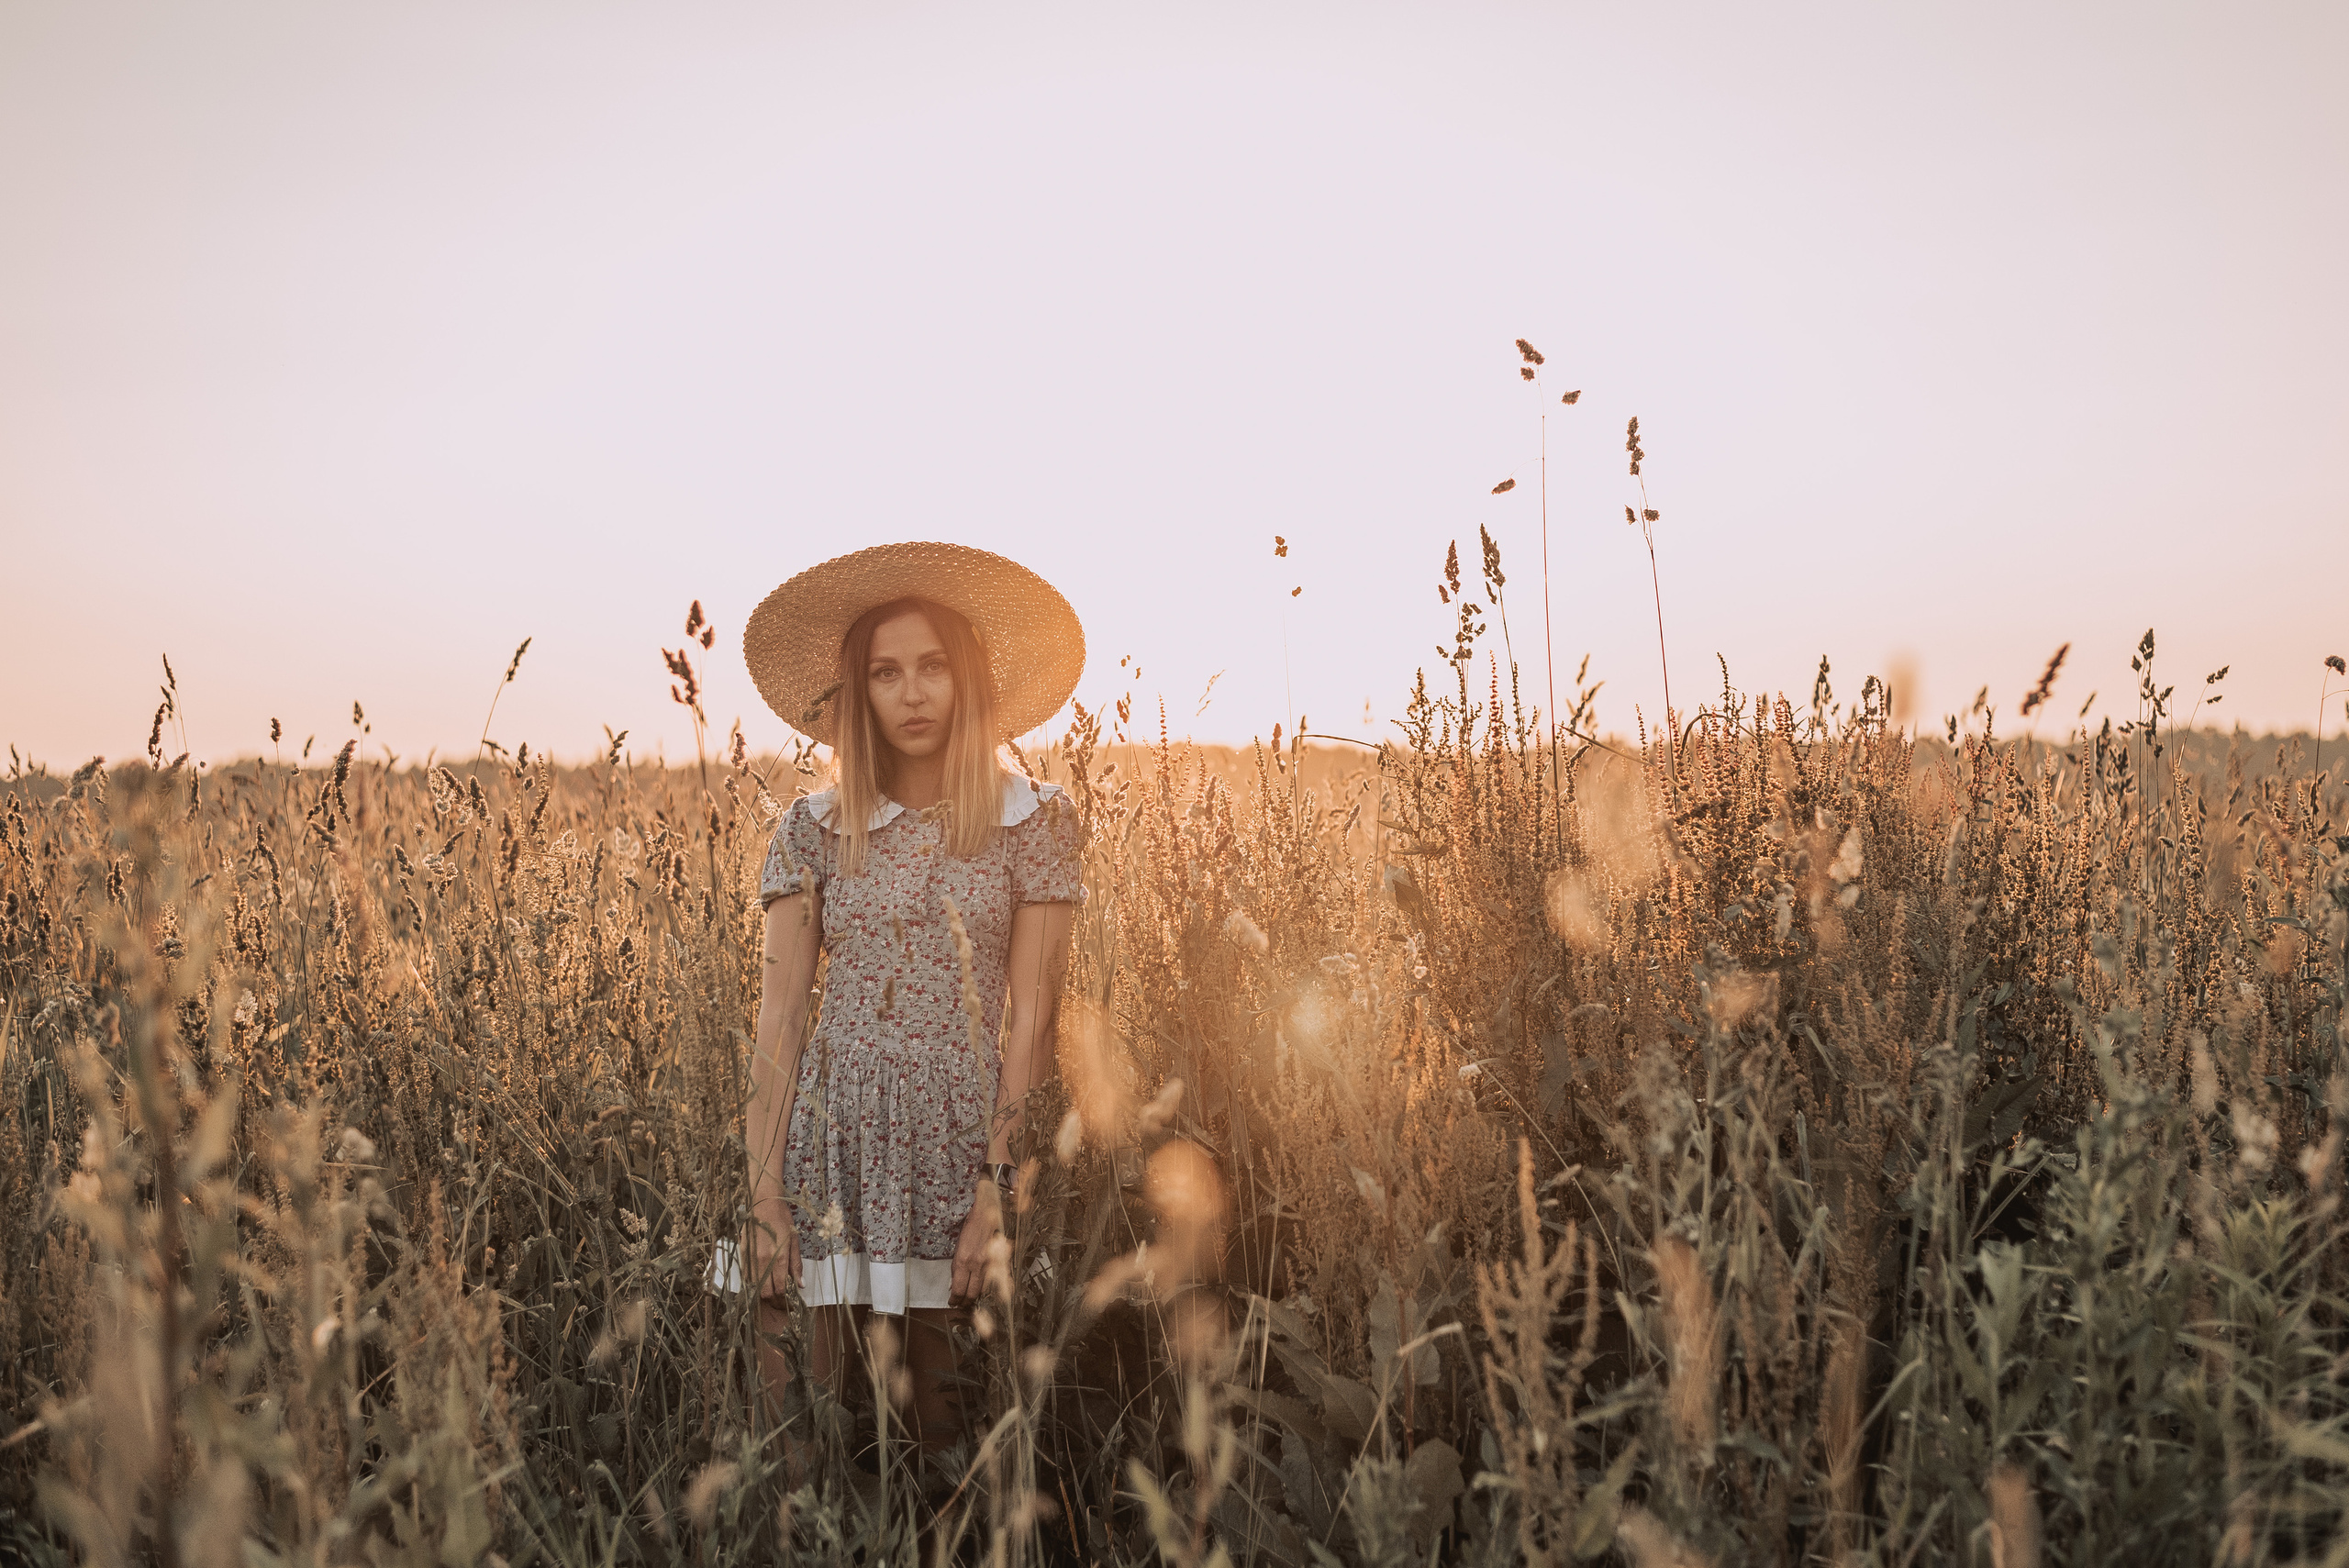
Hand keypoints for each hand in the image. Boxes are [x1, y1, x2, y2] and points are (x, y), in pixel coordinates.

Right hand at [747, 1195, 799, 1301]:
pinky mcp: (742, 1255)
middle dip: (774, 1301)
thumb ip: (796, 1264)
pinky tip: (760, 1282)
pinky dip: (753, 1284)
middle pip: (766, 1293)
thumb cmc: (782, 1220)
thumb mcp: (794, 1240)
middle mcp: (763, 1261)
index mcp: (779, 1258)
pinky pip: (746, 1277)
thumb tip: (800, 1285)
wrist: (763, 1203)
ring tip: (771, 1293)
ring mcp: (751, 1259)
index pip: (780, 1289)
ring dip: (762, 1294)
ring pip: (754, 1288)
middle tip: (780, 1301)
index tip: (789, 1302)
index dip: (784, 1300)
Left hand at [950, 1184, 1004, 1304]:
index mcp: (963, 1261)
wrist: (987, 1212)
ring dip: (976, 1296)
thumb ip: (958, 1267)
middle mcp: (977, 1265)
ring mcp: (990, 1264)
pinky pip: (996, 1281)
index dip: (955, 1300)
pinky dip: (990, 1288)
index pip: (958, 1290)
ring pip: (983, 1290)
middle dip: (965, 1302)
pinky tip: (985, 1290)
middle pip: (971, 1294)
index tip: (952, 1302)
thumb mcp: (958, 1248)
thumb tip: (956, 1284)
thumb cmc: (971, 1227)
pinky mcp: (1000, 1261)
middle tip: (961, 1304)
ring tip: (971, 1299)